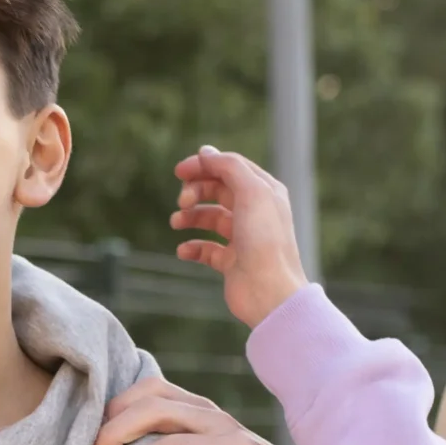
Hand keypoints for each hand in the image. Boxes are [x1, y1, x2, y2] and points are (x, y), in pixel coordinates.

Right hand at [172, 145, 310, 326]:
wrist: (270, 292)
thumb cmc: (264, 241)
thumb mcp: (251, 192)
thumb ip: (229, 167)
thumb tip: (205, 152)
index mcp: (264, 191)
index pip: (230, 168)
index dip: (204, 165)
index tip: (179, 172)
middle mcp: (255, 212)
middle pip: (217, 190)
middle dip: (196, 192)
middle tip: (182, 203)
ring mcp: (243, 238)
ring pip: (210, 218)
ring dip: (190, 217)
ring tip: (176, 223)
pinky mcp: (232, 262)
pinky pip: (206, 249)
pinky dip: (192, 247)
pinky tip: (183, 250)